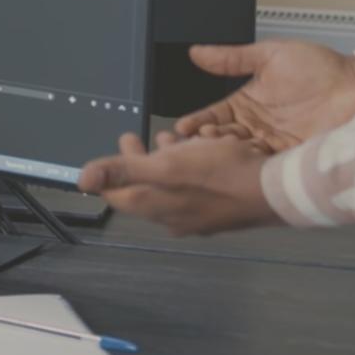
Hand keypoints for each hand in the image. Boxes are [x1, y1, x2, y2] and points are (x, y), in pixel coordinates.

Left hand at [78, 133, 279, 235]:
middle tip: (140, 137)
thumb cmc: (219, 174)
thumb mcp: (165, 165)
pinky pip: (195, 187)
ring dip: (168, 158)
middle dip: (141, 159)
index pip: (116, 193)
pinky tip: (204, 148)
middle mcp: (172, 217)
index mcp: (154, 207)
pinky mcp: (219, 210)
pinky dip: (192, 166)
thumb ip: (123, 170)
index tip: (120, 142)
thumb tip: (80, 179)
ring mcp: (197, 216)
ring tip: (174, 136)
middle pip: (144, 188)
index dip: (109, 170)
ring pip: (171, 185)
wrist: (275, 190)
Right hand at [172, 40, 354, 152]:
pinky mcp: (292, 159)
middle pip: (222, 140)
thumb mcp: (271, 55)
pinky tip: (242, 164)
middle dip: (205, 144)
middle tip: (195, 144)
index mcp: (248, 104)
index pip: (213, 116)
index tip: (182, 128)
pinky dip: (252, 166)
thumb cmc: (324, 69)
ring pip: (240, 155)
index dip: (196, 122)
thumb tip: (198, 51)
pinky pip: (265, 166)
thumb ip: (232, 57)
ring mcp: (275, 145)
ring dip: (226, 156)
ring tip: (215, 154)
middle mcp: (258, 127)